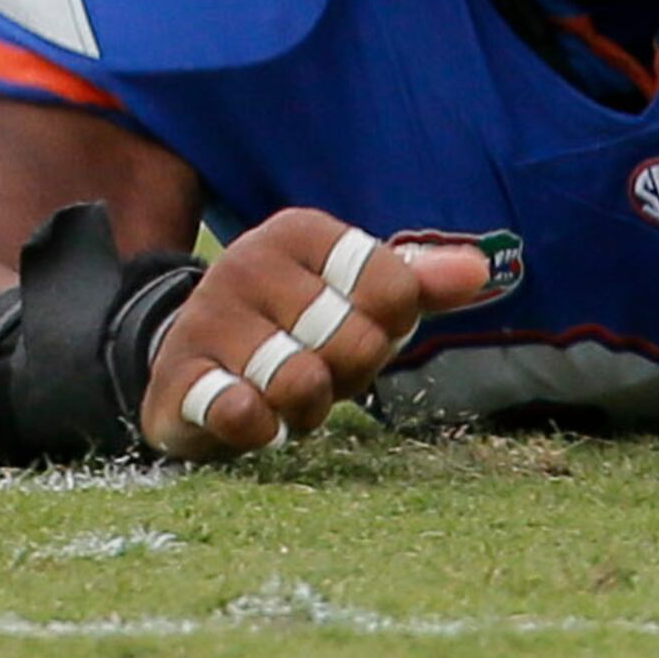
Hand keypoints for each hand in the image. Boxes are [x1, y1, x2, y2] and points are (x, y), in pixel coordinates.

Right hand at [140, 213, 489, 457]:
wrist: (191, 360)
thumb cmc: (294, 325)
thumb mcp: (354, 296)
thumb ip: (417, 282)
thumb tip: (482, 272)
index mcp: (301, 231)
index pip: (393, 287)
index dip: (390, 329)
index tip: (362, 329)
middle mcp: (250, 262)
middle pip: (352, 340)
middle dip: (348, 373)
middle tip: (321, 372)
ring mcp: (208, 318)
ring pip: (299, 380)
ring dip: (307, 407)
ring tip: (286, 397)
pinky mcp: (176, 379)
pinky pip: (235, 410)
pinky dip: (256, 426)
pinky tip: (252, 420)